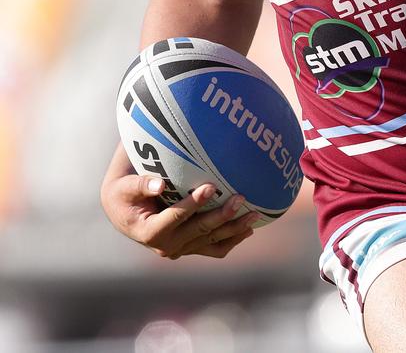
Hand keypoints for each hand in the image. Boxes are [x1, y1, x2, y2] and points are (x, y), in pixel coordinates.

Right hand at [100, 144, 257, 258]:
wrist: (124, 212)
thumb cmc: (123, 193)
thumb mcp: (124, 187)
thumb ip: (140, 184)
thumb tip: (159, 184)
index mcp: (149, 232)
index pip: (175, 217)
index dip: (193, 204)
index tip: (211, 187)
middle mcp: (166, 246)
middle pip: (199, 231)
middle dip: (222, 215)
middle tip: (240, 198)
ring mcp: (181, 249)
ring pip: (212, 242)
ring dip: (234, 229)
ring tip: (254, 214)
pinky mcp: (190, 247)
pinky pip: (214, 248)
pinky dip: (232, 240)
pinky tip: (248, 229)